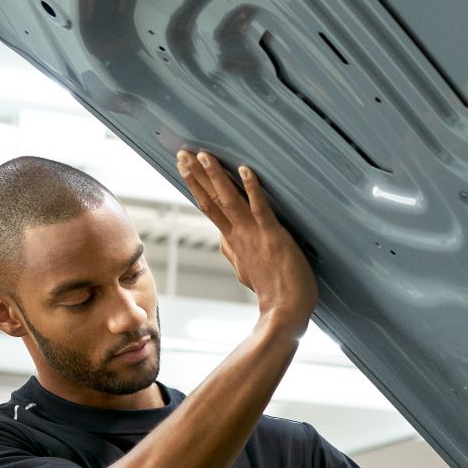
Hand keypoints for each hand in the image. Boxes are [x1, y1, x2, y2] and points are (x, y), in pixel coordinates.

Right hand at [177, 149, 317, 331]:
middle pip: (211, 200)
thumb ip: (235, 254)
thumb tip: (225, 242)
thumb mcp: (247, 272)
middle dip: (196, 176)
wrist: (285, 314)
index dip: (196, 187)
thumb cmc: (273, 294)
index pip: (210, 209)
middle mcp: (238, 236)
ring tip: (202, 154)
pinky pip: (260, 208)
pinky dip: (252, 188)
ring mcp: (254, 236)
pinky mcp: (273, 237)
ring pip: (228, 200)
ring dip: (215, 176)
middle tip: (181, 153)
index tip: (185, 168)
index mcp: (233, 243)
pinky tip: (245, 169)